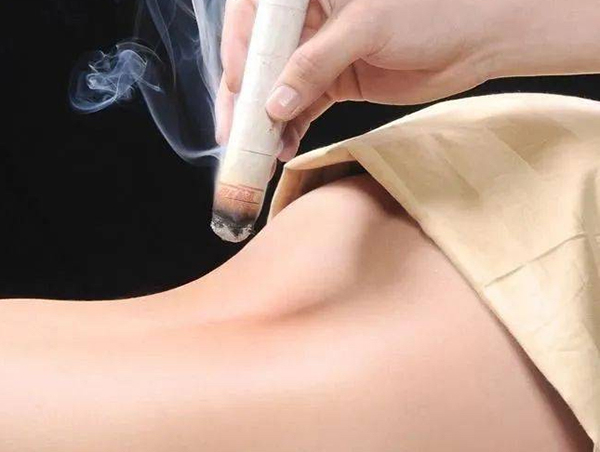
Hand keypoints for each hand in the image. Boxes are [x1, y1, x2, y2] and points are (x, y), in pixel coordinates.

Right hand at [215, 0, 599, 160]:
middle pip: (260, 57)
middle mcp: (308, 20)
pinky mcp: (334, 81)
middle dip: (245, 96)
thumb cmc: (429, 13)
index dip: (240, 49)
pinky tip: (283, 148)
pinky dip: (291, 129)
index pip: (256, 15)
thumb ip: (317, 62)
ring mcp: (319, 53)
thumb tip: (275, 102)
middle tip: (233, 133)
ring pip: (277, 87)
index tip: (240, 86)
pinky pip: (301, 107)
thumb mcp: (366, 28)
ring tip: (257, 150)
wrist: (475, 41)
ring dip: (265, 120)